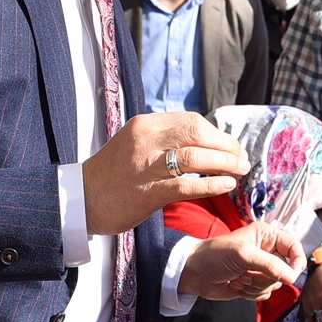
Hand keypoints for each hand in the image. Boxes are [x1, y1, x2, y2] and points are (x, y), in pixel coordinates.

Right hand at [84, 112, 250, 235]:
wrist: (80, 199)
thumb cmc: (114, 174)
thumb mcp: (137, 144)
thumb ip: (166, 140)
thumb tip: (206, 142)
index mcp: (145, 125)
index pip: (192, 121)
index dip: (217, 134)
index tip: (231, 146)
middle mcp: (146, 141)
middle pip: (198, 134)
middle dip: (226, 146)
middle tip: (242, 159)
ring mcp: (145, 166)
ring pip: (196, 157)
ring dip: (225, 164)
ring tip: (240, 171)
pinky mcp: (147, 192)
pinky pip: (187, 184)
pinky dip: (211, 184)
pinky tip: (226, 185)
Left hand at [179, 219, 305, 301]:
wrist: (194, 273)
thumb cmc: (215, 255)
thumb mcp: (244, 255)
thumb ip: (270, 265)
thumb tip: (293, 278)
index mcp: (267, 236)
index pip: (294, 247)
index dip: (297, 261)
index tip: (292, 275)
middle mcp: (266, 252)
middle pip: (285, 270)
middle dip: (266, 277)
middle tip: (247, 273)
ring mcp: (260, 269)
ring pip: (275, 284)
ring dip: (256, 286)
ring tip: (238, 278)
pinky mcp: (253, 283)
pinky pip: (265, 294)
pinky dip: (251, 293)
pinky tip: (236, 285)